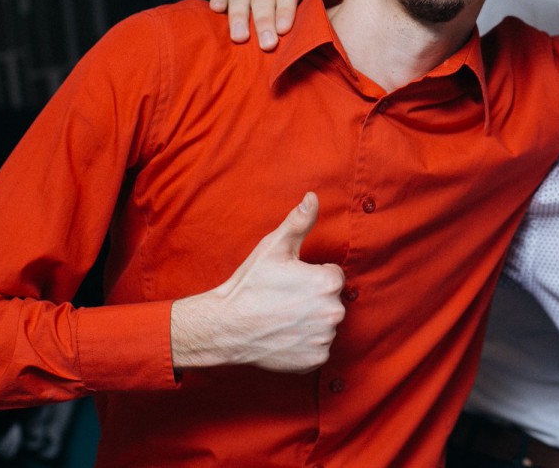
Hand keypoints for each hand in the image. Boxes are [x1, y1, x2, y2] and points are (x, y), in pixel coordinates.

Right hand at [170, 192, 344, 373]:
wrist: (225, 326)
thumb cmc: (250, 285)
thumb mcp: (273, 247)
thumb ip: (299, 221)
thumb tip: (313, 197)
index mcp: (328, 283)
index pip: (332, 276)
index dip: (310, 276)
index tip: (290, 281)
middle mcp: (333, 312)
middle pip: (331, 300)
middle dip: (312, 299)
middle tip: (284, 300)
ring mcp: (324, 339)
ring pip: (324, 325)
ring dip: (309, 321)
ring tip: (282, 317)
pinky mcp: (315, 360)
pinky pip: (318, 348)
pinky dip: (304, 344)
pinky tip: (284, 336)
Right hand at [208, 0, 313, 50]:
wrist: (283, 41)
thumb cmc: (300, 35)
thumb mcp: (313, 24)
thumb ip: (314, 13)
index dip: (286, 8)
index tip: (284, 30)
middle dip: (264, 20)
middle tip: (267, 44)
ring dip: (240, 16)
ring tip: (240, 38)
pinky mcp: (232, 0)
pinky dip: (220, 0)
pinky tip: (216, 8)